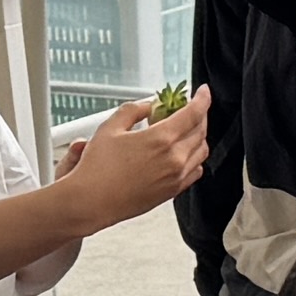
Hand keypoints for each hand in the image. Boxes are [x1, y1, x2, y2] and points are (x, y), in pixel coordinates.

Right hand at [53, 84, 217, 229]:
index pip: (194, 113)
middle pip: (201, 130)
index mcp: (161, 139)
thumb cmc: (97, 169)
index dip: (202, 99)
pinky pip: (195, 171)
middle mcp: (174, 158)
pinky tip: (182, 154)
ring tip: (185, 131)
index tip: (203, 93)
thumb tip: (147, 106)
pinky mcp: (172, 191)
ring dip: (198, 136)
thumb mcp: (110, 128)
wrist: (92, 202)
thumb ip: (133, 110)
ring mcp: (176, 177)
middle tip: (189, 109)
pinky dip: (194, 158)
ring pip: (202, 151)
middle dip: (199, 115)